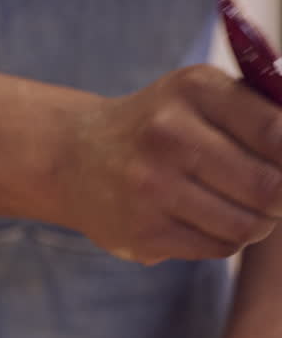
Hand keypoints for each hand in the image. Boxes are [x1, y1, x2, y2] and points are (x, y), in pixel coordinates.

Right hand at [57, 65, 281, 263]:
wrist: (75, 158)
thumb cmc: (160, 125)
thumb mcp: (201, 95)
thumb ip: (261, 109)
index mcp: (193, 91)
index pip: (277, 132)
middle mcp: (168, 136)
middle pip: (269, 187)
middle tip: (274, 193)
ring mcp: (151, 188)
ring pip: (248, 224)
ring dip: (260, 222)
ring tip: (245, 208)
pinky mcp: (142, 232)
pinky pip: (219, 247)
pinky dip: (227, 238)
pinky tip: (209, 221)